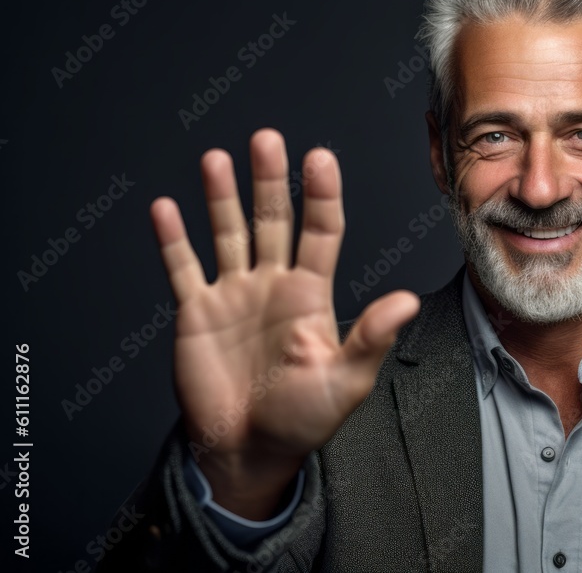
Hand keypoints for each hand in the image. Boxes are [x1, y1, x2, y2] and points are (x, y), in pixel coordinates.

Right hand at [149, 128, 419, 518]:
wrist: (248, 450)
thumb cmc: (303, 419)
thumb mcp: (346, 380)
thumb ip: (370, 337)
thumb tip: (408, 301)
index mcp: (312, 295)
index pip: (321, 232)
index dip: (321, 195)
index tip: (320, 157)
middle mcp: (273, 284)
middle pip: (273, 221)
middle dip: (270, 181)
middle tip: (267, 139)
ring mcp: (234, 295)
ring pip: (228, 233)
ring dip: (222, 197)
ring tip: (217, 158)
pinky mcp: (196, 313)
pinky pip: (183, 268)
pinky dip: (173, 240)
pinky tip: (165, 207)